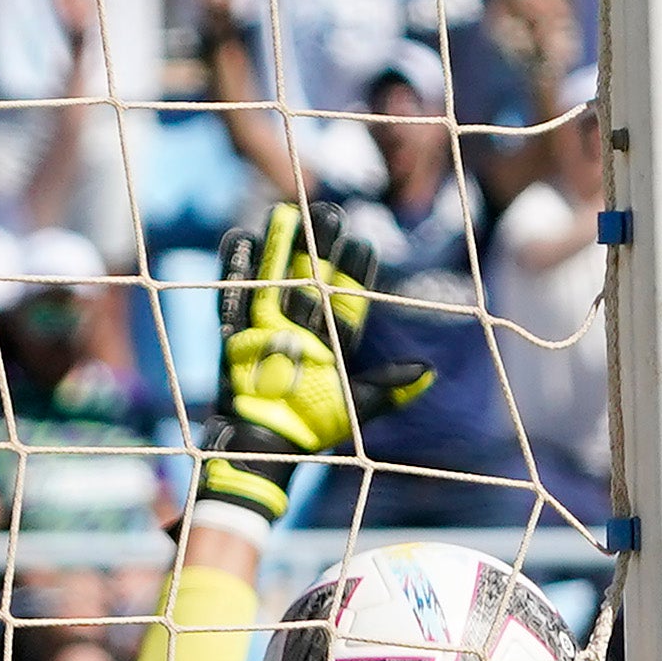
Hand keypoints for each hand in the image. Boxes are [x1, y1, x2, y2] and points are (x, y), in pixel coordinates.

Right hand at [200, 203, 382, 507]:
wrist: (264, 449)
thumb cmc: (312, 431)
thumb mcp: (356, 409)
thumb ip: (388, 387)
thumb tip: (428, 371)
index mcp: (330, 342)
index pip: (345, 299)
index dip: (353, 271)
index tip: (362, 243)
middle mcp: (299, 328)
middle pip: (309, 278)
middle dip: (317, 245)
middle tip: (327, 211)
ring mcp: (265, 329)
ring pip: (274, 278)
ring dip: (279, 247)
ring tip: (285, 211)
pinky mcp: (234, 337)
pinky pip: (233, 298)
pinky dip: (235, 272)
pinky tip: (241, 239)